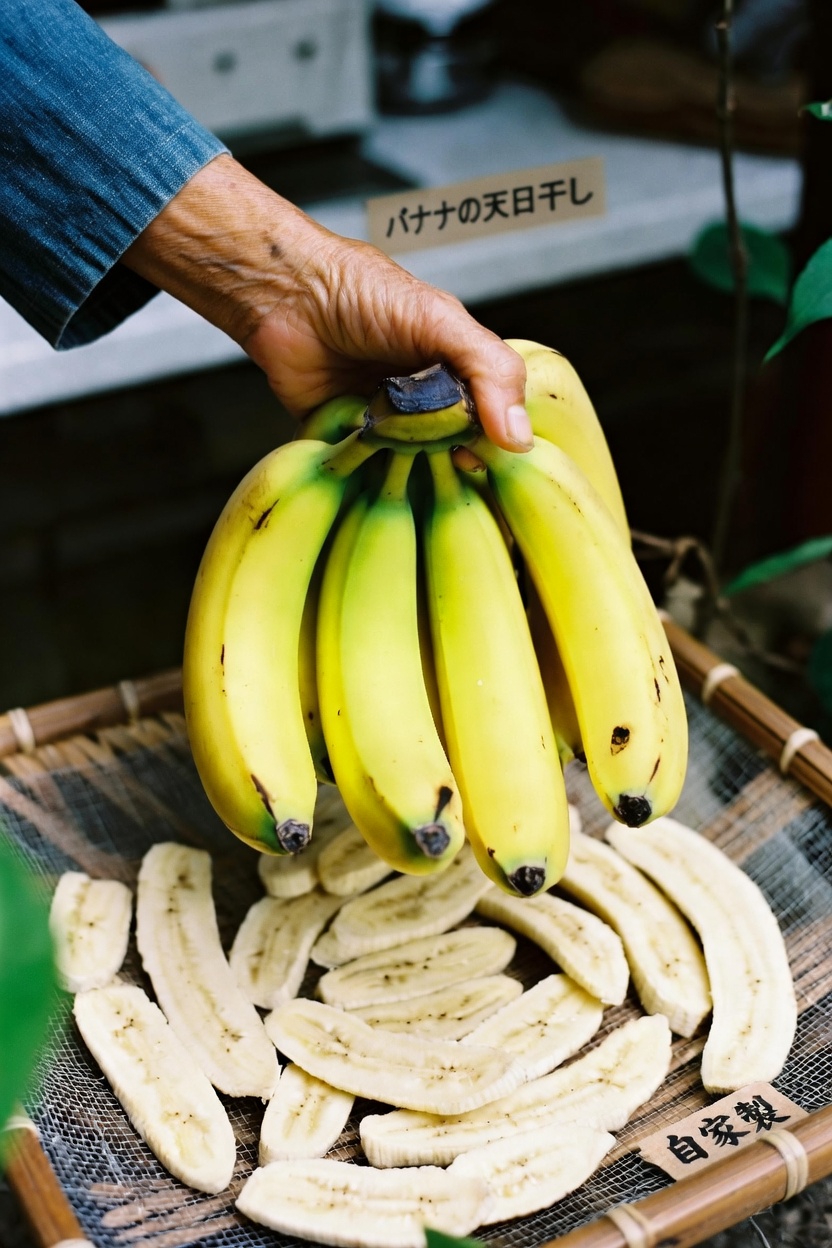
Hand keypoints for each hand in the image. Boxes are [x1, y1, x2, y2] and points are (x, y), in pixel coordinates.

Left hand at [123, 155, 531, 451]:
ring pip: (410, 471)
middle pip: (452, 454)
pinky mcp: (344, 443)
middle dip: (448, 465)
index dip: (492, 448)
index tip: (481, 463)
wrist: (285, 296)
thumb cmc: (364, 294)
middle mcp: (424, 404)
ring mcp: (384, 426)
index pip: (491, 425)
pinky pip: (364, 475)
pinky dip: (367, 478)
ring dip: (409, 475)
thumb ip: (489, 372)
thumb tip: (519, 440)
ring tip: (402, 468)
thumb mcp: (442, 322)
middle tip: (438, 465)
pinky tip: (369, 477)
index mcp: (456, 374)